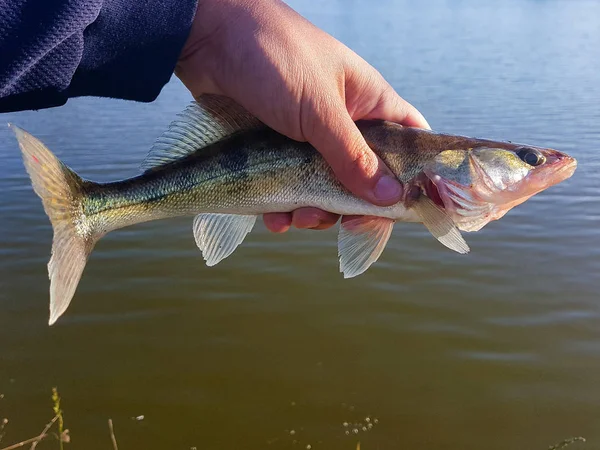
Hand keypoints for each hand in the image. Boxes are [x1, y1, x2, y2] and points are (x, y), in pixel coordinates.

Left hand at [175, 0, 429, 231]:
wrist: (206, 38)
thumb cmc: (275, 58)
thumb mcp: (319, 110)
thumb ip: (353, 156)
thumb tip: (391, 197)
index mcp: (368, 103)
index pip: (407, 143)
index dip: (410, 177)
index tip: (400, 208)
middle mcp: (342, 123)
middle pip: (364, 177)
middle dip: (352, 205)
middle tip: (339, 221)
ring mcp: (306, 139)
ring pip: (324, 188)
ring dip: (315, 211)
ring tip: (296, 216)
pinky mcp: (274, 150)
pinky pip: (288, 188)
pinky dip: (284, 207)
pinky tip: (274, 218)